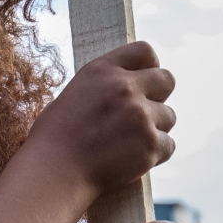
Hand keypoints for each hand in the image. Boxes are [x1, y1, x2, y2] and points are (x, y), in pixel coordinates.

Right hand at [30, 42, 176, 198]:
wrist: (54, 171)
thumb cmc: (55, 137)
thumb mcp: (75, 94)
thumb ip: (105, 86)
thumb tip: (129, 86)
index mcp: (102, 70)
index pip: (144, 51)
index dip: (149, 67)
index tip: (144, 82)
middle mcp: (124, 86)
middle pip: (166, 79)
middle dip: (159, 96)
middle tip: (142, 114)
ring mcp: (140, 114)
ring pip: (169, 116)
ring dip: (155, 129)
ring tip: (128, 143)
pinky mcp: (150, 143)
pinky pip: (168, 145)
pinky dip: (154, 154)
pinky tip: (131, 159)